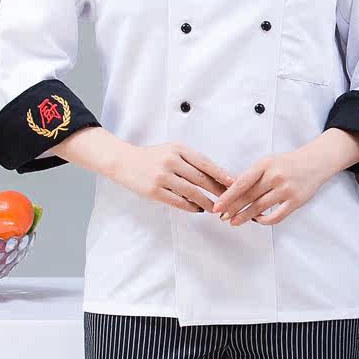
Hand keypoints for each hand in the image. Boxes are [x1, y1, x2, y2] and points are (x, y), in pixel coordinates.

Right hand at [106, 141, 232, 211]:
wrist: (124, 161)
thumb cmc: (153, 157)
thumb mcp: (172, 151)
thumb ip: (191, 161)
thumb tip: (216, 176)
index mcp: (178, 149)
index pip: (204, 162)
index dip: (221, 173)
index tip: (233, 182)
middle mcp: (171, 161)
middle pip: (200, 178)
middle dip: (217, 190)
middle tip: (229, 199)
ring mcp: (162, 176)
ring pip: (191, 192)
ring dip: (206, 202)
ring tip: (215, 208)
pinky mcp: (154, 190)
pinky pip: (177, 201)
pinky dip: (190, 206)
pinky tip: (197, 209)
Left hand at [212, 141, 334, 227]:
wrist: (316, 162)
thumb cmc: (288, 163)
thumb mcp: (268, 162)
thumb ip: (252, 175)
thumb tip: (230, 191)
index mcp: (265, 164)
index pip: (242, 183)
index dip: (228, 196)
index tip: (217, 206)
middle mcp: (275, 176)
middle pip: (249, 197)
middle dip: (233, 209)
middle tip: (222, 217)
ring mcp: (286, 189)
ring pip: (260, 208)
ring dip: (245, 216)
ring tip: (234, 222)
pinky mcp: (296, 201)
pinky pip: (276, 216)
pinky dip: (264, 220)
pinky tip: (257, 220)